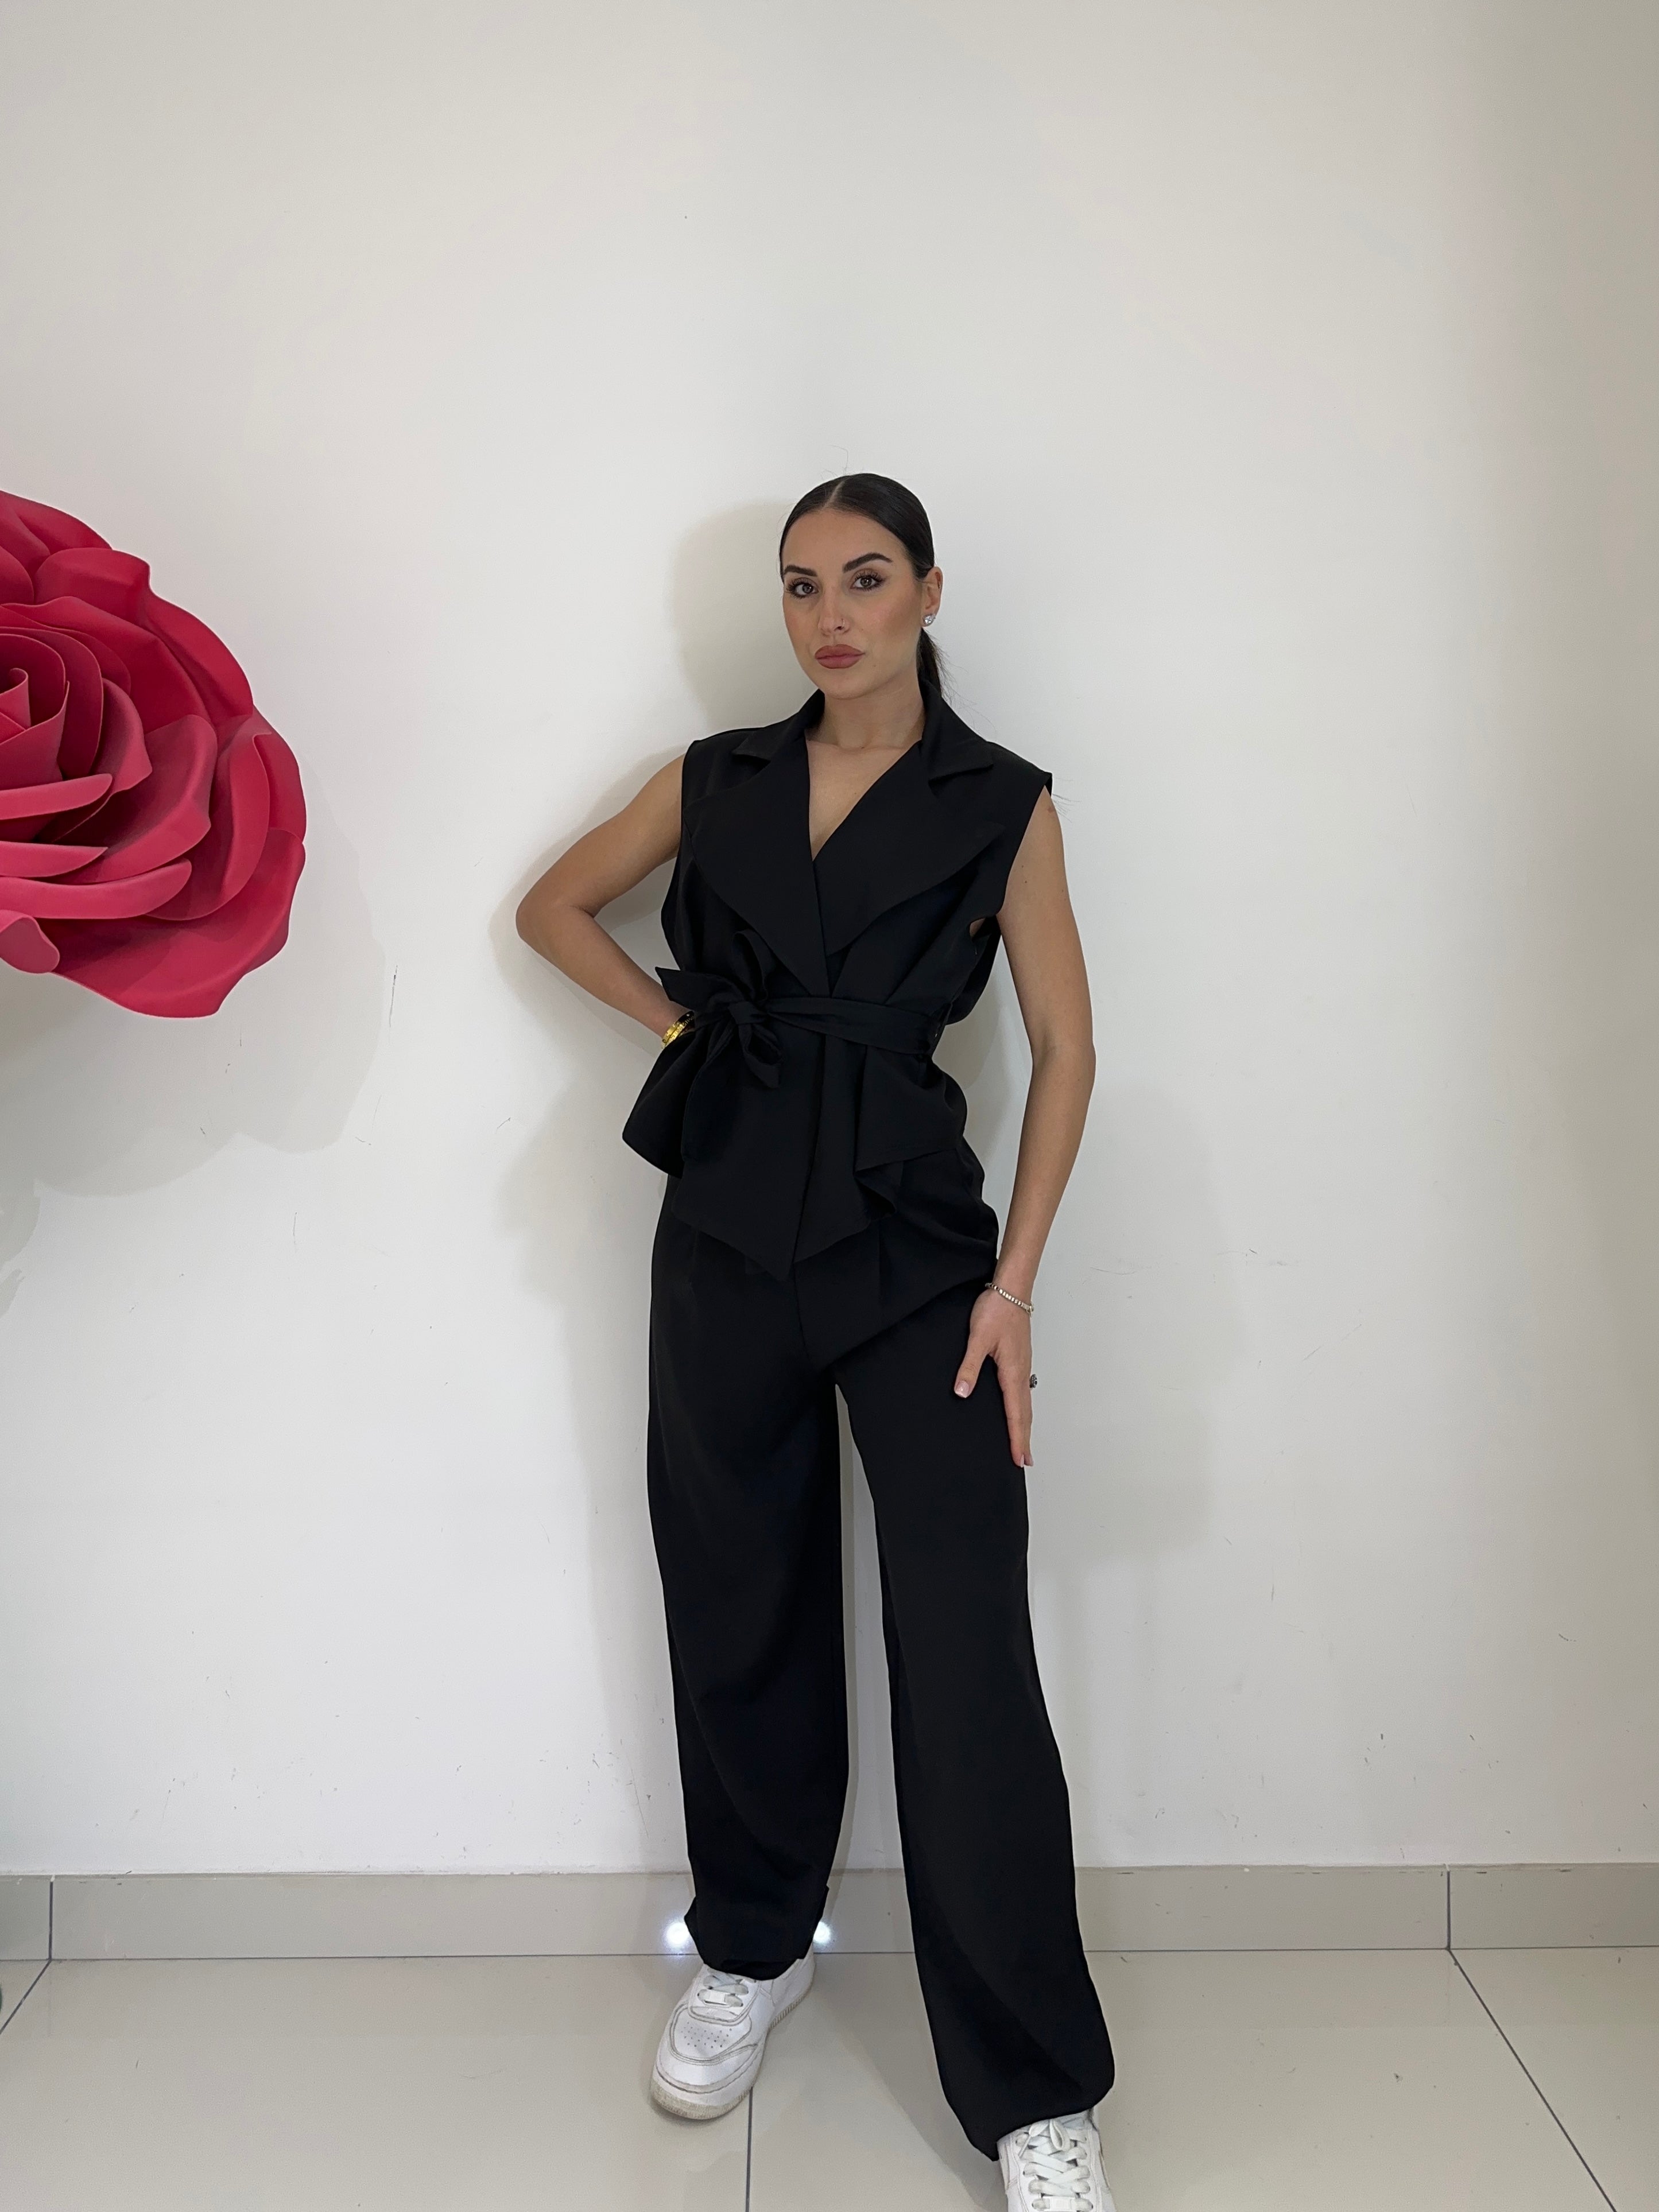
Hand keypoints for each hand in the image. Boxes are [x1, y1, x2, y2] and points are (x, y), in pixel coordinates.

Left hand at [953, 1289, 1033, 1467]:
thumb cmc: (997, 1310)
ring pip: (1025, 1402)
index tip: (1019, 1459)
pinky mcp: (1019, 1359)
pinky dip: (1021, 1408)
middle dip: (1024, 1438)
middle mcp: (1021, 1372)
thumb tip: (962, 1392)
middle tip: (1024, 1461)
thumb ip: (969, 1366)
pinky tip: (1016, 1409)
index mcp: (1013, 1372)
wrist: (1011, 1289)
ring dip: (1024, 1424)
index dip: (1017, 1438)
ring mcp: (1022, 1366)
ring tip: (1022, 1443)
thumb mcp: (977, 1339)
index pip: (1015, 1413)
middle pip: (1025, 1413)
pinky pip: (1022, 1391)